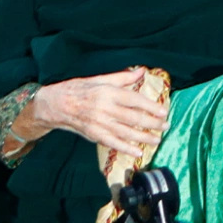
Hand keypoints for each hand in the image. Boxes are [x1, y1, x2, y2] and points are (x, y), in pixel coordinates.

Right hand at [24, 68, 169, 156]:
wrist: (56, 104)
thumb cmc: (79, 89)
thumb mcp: (99, 79)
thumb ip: (122, 77)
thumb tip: (141, 71)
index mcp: (108, 92)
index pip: (134, 99)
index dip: (151, 106)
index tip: (163, 111)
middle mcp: (105, 108)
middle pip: (134, 117)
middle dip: (152, 123)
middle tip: (166, 125)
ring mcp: (99, 123)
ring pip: (126, 132)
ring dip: (144, 137)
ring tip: (157, 139)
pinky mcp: (94, 135)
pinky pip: (113, 143)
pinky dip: (127, 148)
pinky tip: (138, 151)